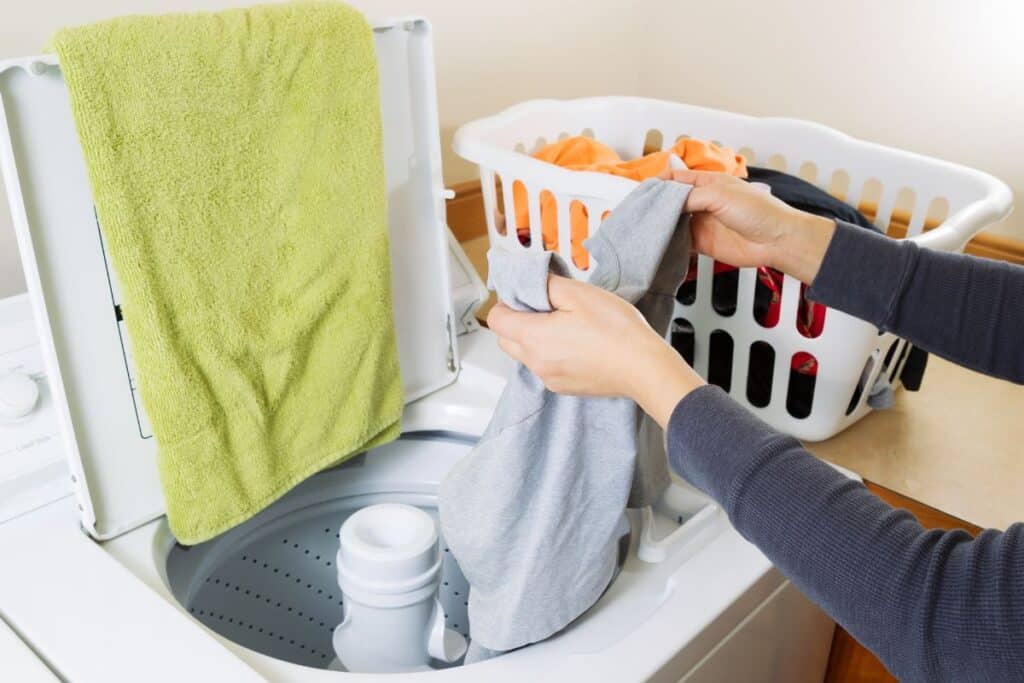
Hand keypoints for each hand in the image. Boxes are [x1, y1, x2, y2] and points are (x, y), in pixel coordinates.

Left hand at [486, 274, 704, 427]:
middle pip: (505, 339)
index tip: (526, 294)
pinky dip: (550, 354)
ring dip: (534, 338)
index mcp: (533, 337)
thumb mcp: (579, 293)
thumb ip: (546, 284)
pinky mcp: (563, 388)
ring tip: (564, 325)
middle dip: (517, 321)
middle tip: (544, 307)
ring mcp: (549, 378)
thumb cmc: (616, 330)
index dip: (507, 302)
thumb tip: (530, 280)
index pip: (496, 319)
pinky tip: (576, 343)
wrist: (643, 368)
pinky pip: (544, 367)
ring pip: (525, 355)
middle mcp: (535, 362)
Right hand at [661, 169, 836, 283]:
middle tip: (640, 212)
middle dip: (656, 206)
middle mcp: (703, 201)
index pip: (676, 178)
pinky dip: (670, 243)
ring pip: (673, 222)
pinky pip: (680, 242)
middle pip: (671, 201)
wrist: (776, 241)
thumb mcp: (720, 195)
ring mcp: (702, 222)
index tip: (644, 191)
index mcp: (708, 182)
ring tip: (645, 229)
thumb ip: (691, 196)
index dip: (659, 183)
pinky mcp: (703, 243)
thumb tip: (669, 202)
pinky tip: (661, 244)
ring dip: (661, 225)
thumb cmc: (759, 211)